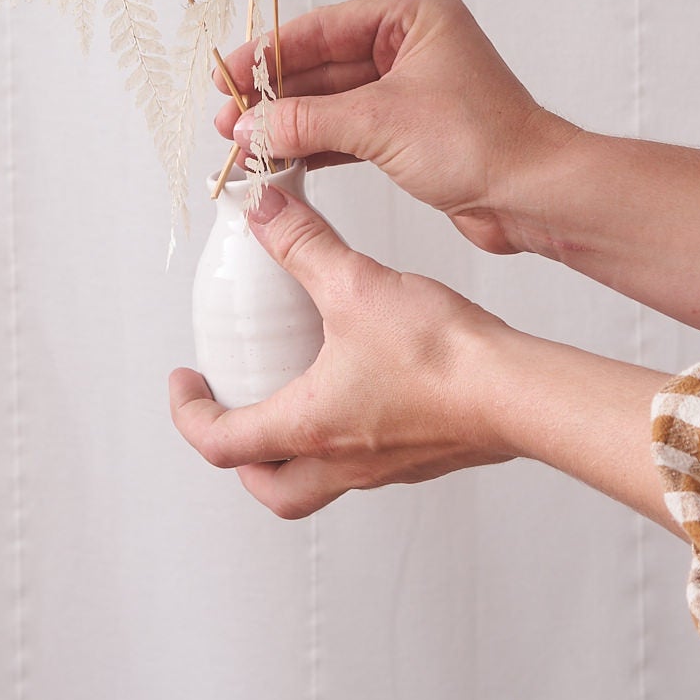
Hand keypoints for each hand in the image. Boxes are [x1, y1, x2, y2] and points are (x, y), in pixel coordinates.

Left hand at [168, 182, 512, 518]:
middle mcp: (342, 460)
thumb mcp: (353, 283)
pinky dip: (341, 436)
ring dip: (291, 450)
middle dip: (240, 456)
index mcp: (309, 427)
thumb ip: (302, 244)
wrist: (517, 391)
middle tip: (229, 409)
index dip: (189, 415)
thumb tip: (263, 211)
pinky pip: (363, 462)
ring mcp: (384, 465)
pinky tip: (356, 385)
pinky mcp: (421, 455)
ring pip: (317, 482)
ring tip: (289, 394)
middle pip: (270, 488)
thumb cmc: (439, 354)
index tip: (183, 383)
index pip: (223, 445)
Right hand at [217, 0, 577, 254]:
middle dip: (275, 95)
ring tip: (242, 146)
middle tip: (228, 120)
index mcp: (414, 18)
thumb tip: (249, 127)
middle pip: (324, 64)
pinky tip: (280, 158)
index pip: (324, 27)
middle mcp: (411, 47)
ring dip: (290, 124)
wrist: (533, 196)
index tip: (229, 75)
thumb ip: (307, 120)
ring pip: (334, 101)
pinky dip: (315, 145)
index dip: (270, 52)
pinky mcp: (410, 132)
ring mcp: (411, 91)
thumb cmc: (480, 141)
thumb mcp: (379, 121)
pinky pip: (349, 131)